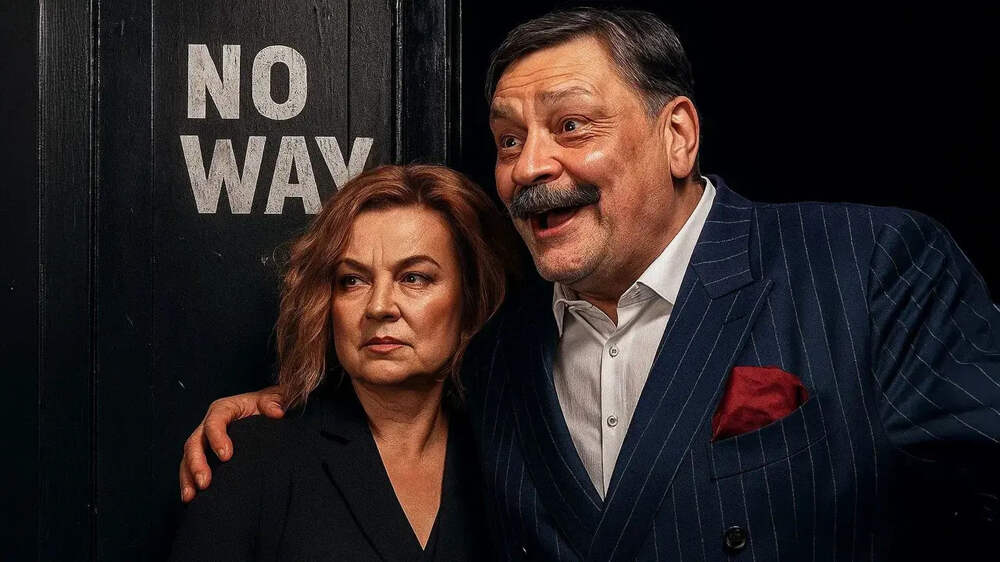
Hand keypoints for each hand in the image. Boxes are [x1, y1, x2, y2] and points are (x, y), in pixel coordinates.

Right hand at [179, 385, 284, 501]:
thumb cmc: (270, 406)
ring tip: (190, 496)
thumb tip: (276, 413)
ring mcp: (206, 441)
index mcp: (224, 409)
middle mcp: (210, 424)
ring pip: (188, 458)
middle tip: (204, 483)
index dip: (217, 438)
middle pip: (195, 442)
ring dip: (188, 477)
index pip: (214, 422)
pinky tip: (191, 499)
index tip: (226, 456)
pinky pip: (191, 468)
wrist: (269, 413)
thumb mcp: (274, 399)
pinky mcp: (207, 455)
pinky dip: (189, 482)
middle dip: (197, 463)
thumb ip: (274, 403)